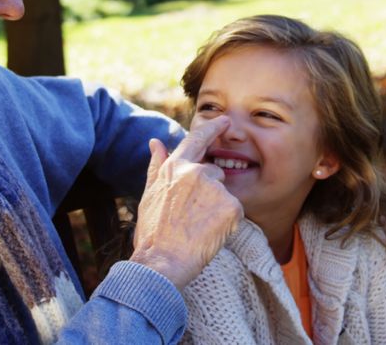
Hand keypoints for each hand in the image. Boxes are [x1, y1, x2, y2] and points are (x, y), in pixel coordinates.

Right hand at [130, 115, 242, 289]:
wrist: (161, 262)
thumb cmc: (152, 233)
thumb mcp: (149, 194)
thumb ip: (156, 165)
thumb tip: (155, 142)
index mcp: (175, 167)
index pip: (198, 139)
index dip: (213, 129)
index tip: (225, 121)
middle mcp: (196, 172)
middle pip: (215, 174)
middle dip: (209, 192)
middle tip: (192, 218)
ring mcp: (215, 188)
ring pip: (225, 194)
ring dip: (218, 208)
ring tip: (198, 228)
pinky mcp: (231, 207)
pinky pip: (236, 212)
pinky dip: (227, 223)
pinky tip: (210, 234)